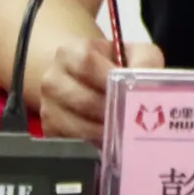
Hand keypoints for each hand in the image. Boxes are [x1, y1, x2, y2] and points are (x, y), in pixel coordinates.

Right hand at [39, 36, 163, 141]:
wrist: (90, 78)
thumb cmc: (116, 65)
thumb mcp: (136, 54)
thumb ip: (145, 62)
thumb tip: (146, 84)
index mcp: (72, 51)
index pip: (87, 63)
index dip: (108, 80)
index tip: (128, 92)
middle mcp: (53, 77)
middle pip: (82, 99)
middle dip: (109, 113)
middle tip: (130, 121)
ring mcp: (47, 104)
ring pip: (74, 126)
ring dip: (101, 132)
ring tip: (121, 133)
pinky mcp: (49, 128)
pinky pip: (69, 141)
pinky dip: (90, 143)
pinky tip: (107, 140)